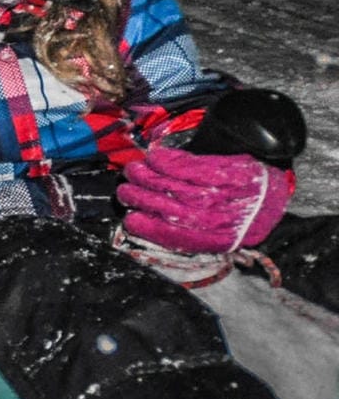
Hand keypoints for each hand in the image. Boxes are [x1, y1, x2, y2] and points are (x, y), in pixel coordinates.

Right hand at [117, 146, 293, 254]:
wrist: (273, 192)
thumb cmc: (240, 214)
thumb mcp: (220, 233)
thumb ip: (189, 234)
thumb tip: (147, 225)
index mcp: (218, 240)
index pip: (178, 237)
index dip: (150, 229)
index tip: (130, 220)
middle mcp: (221, 220)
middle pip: (173, 209)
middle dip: (142, 199)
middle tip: (125, 191)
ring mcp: (225, 195)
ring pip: (178, 187)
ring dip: (149, 178)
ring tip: (133, 171)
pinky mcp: (227, 173)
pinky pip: (192, 168)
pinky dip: (169, 162)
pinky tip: (154, 158)